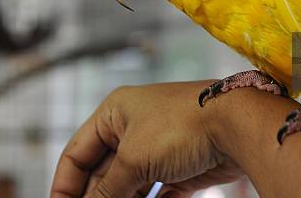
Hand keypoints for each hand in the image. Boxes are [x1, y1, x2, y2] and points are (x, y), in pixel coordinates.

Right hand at [50, 81, 241, 197]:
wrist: (236, 124)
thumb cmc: (182, 125)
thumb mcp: (134, 159)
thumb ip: (108, 189)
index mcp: (115, 112)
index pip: (77, 151)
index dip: (64, 184)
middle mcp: (134, 127)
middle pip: (102, 172)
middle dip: (95, 197)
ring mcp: (158, 147)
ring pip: (129, 185)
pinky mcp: (180, 167)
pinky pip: (155, 192)